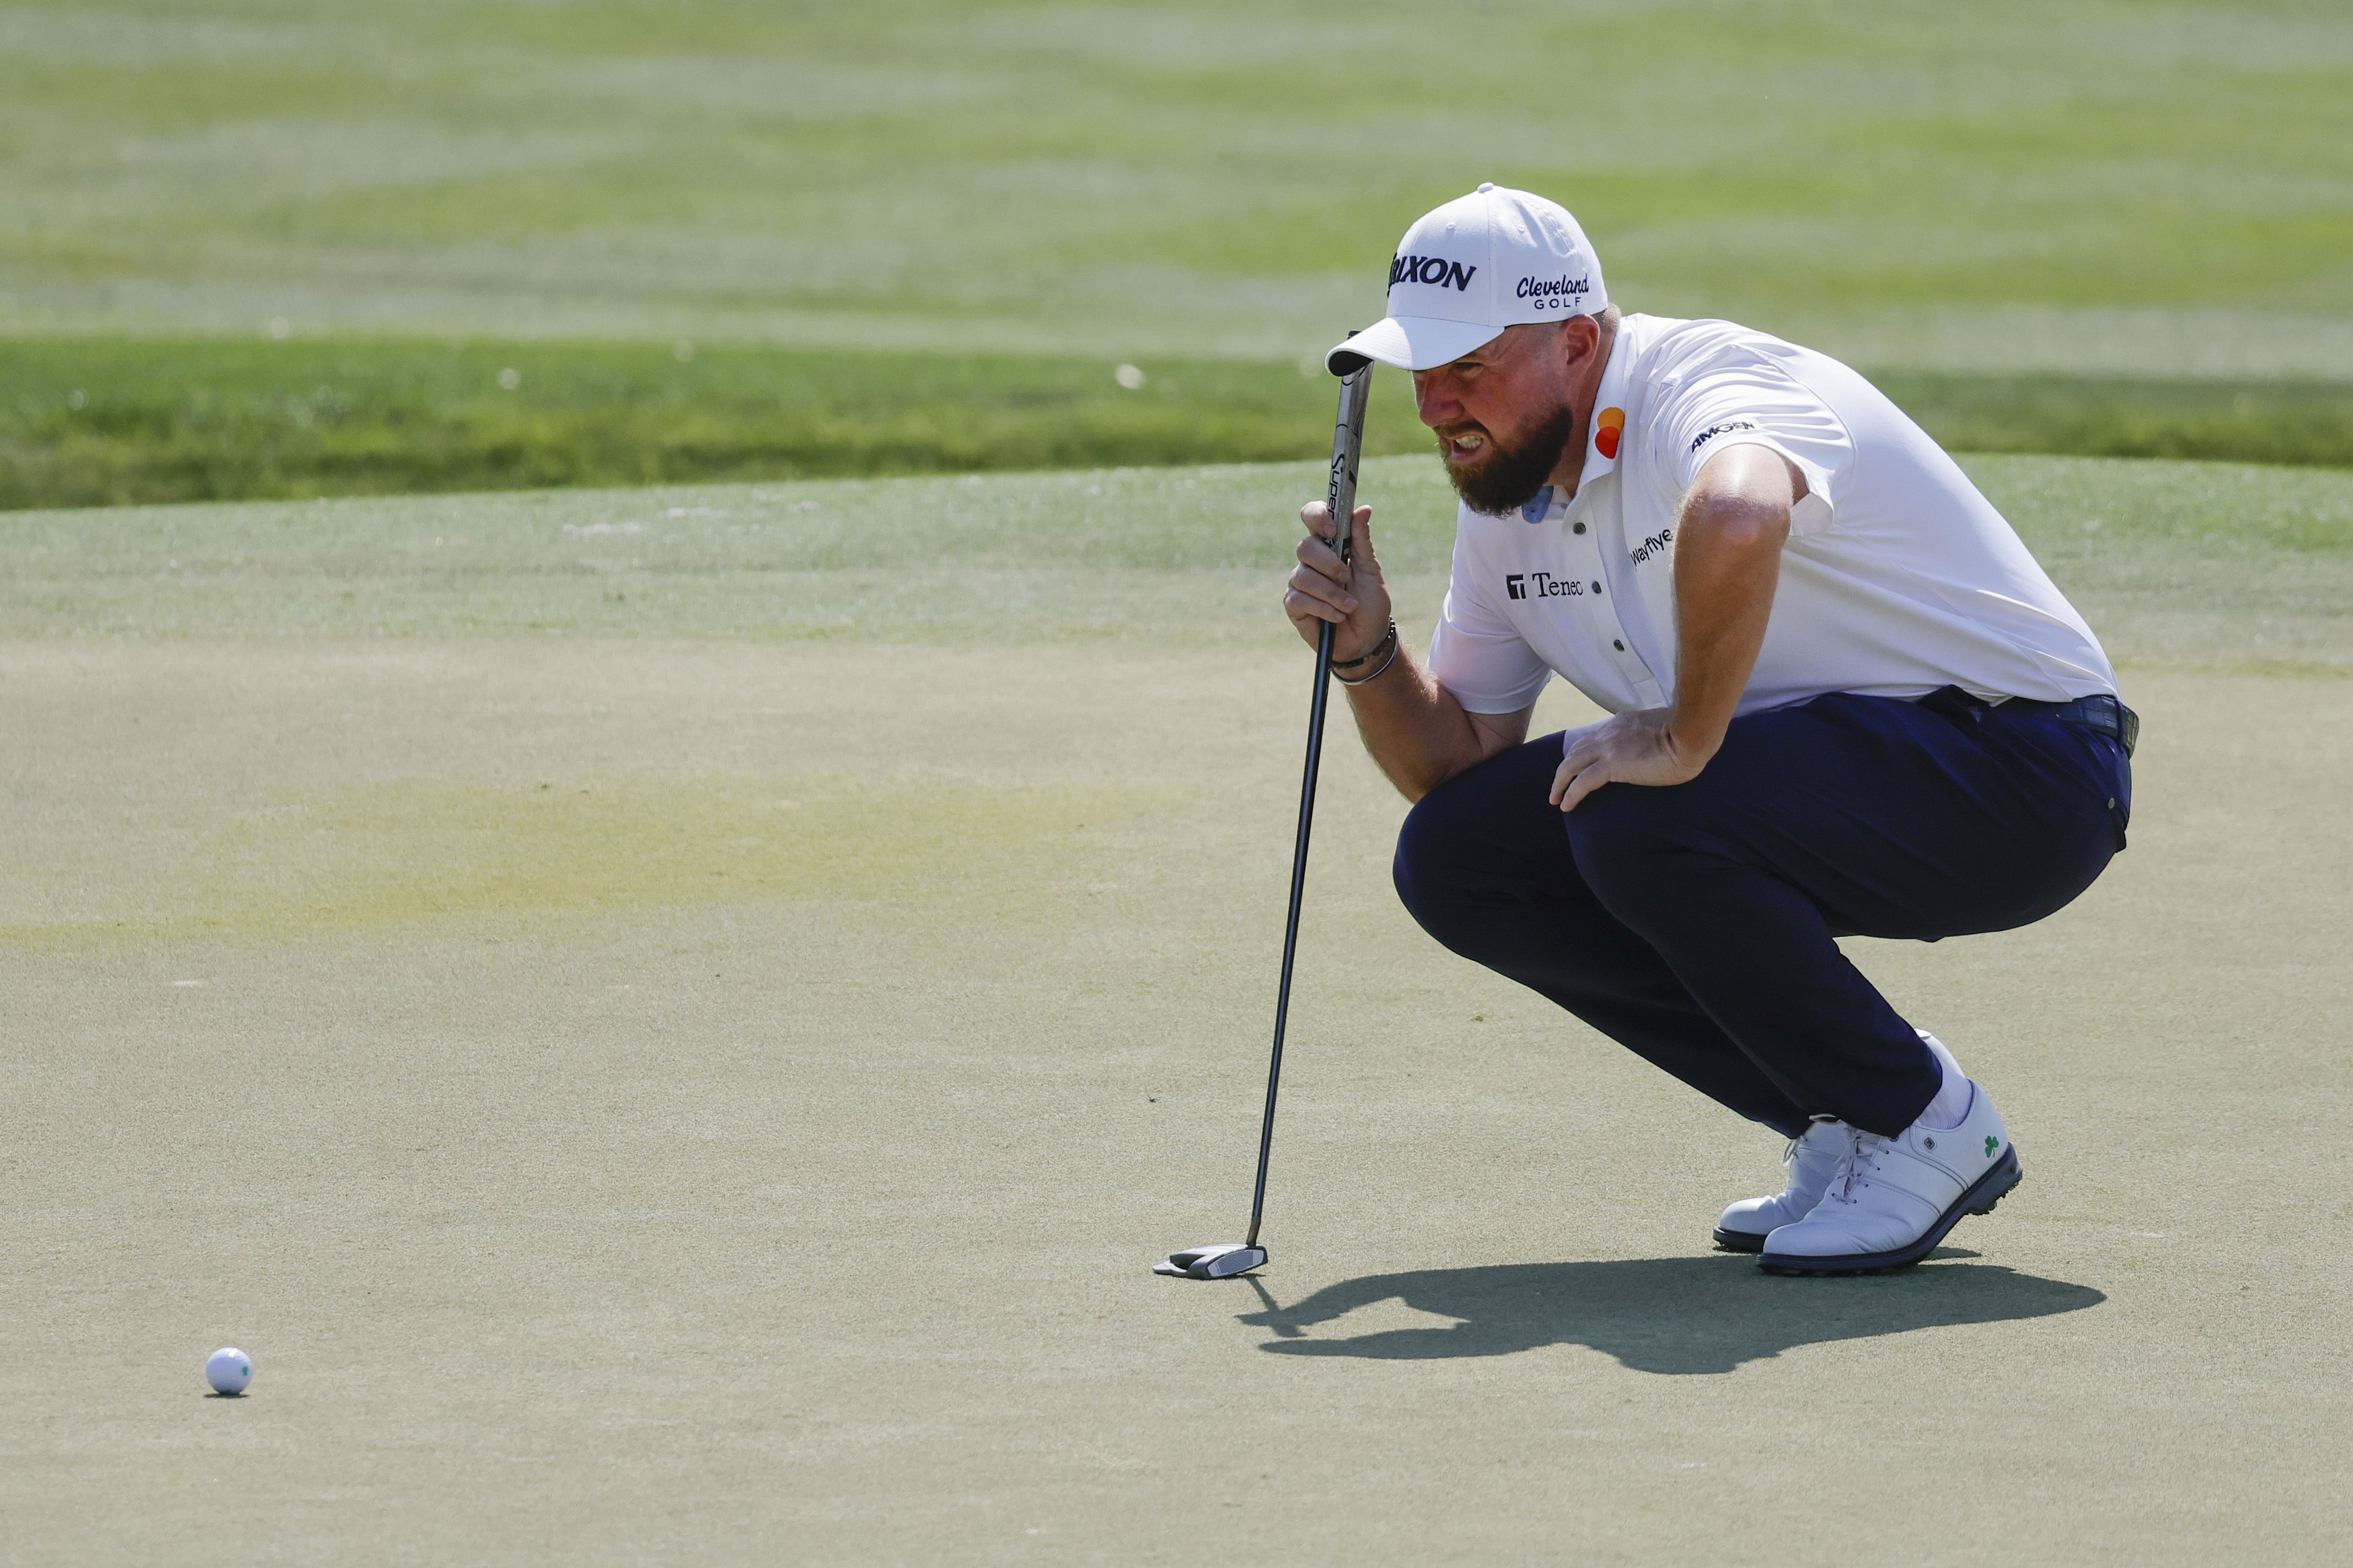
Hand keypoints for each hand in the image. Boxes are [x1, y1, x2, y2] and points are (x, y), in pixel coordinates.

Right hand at [1286, 502, 1391, 660]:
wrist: (1367, 640)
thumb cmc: (1369, 604)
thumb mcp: (1370, 570)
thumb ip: (1362, 540)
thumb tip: (1363, 508)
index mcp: (1329, 544)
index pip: (1312, 516)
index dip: (1317, 516)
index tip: (1332, 530)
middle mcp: (1311, 560)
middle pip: (1305, 546)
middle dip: (1329, 563)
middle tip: (1346, 576)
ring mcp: (1300, 581)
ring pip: (1304, 576)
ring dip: (1332, 592)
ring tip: (1349, 606)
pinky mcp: (1294, 604)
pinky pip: (1300, 598)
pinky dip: (1324, 608)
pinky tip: (1337, 617)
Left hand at [1549, 708, 1714, 810]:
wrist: (1692, 734)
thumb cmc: (1689, 735)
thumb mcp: (1664, 730)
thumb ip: (1652, 735)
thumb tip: (1656, 745)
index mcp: (1623, 721)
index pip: (1596, 736)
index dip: (1584, 751)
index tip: (1580, 764)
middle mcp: (1611, 731)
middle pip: (1577, 749)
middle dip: (1565, 767)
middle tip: (1559, 784)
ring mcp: (1609, 747)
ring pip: (1572, 765)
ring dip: (1560, 782)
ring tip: (1555, 798)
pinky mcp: (1612, 765)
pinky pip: (1582, 782)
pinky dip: (1570, 794)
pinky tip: (1566, 806)